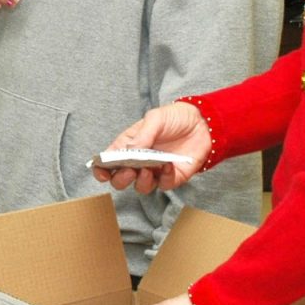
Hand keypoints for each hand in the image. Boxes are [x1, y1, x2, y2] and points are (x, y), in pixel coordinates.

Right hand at [91, 102, 209, 193]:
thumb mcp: (155, 119)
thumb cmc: (175, 118)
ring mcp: (154, 171)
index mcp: (128, 145)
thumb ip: (141, 136)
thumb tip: (128, 152)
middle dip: (120, 179)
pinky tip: (168, 164)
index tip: (102, 172)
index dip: (101, 169)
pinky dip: (164, 177)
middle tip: (129, 170)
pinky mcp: (171, 178)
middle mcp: (138, 161)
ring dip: (141, 181)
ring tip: (149, 168)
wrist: (203, 123)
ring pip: (140, 187)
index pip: (108, 162)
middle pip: (120, 180)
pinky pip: (163, 185)